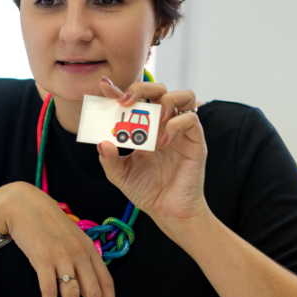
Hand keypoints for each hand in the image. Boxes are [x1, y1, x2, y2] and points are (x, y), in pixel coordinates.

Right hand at [0, 182, 116, 296]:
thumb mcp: (70, 236)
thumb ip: (80, 257)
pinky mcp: (42, 259)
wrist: (21, 205)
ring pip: (72, 296)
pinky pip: (49, 291)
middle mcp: (79, 253)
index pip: (107, 283)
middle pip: (93, 294)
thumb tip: (86, 283)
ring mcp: (61, 256)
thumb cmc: (44, 222)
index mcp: (88, 248)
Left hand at [97, 78, 209, 240]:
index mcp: (143, 127)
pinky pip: (192, 119)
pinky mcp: (194, 141)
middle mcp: (162, 123)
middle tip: (126, 102)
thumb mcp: (120, 175)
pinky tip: (163, 141)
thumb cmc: (146, 190)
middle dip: (141, 88)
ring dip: (166, 99)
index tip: (104, 85)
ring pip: (183, 95)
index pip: (132, 101)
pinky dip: (176, 124)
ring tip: (154, 116)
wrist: (167, 211)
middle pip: (158, 88)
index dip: (118, 90)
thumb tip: (102, 142)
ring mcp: (180, 130)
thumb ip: (109, 159)